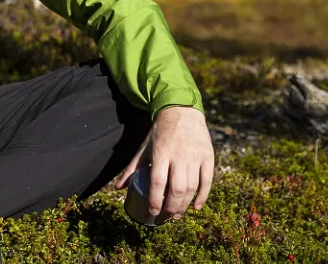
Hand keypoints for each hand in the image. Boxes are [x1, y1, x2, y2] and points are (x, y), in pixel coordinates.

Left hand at [112, 106, 213, 221]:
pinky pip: (207, 182)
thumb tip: (119, 188)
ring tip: (177, 214)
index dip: (156, 200)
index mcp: (161, 152)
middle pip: (177, 189)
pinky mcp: (208, 157)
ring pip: (192, 187)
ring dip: (185, 205)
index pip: (158, 181)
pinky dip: (202, 197)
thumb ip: (133, 167)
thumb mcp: (145, 147)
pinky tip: (196, 207)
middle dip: (172, 207)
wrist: (182, 111)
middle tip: (166, 216)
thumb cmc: (160, 132)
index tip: (153, 212)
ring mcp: (195, 157)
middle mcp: (179, 156)